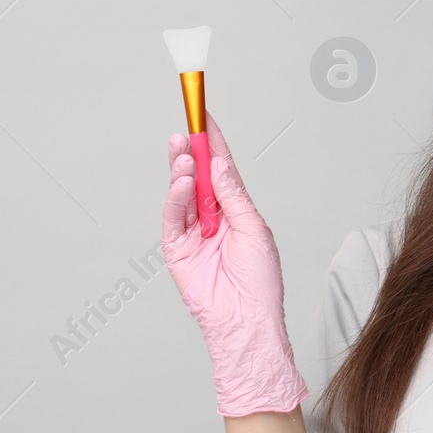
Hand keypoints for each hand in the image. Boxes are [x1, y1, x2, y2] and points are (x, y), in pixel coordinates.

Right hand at [162, 112, 308, 416]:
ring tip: (184, 152)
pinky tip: (182, 182)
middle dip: (191, 150)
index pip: (221, 168)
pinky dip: (176, 197)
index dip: (212, 142)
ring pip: (182, 191)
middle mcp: (213, 215)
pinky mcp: (176, 247)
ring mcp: (193, 231)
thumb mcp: (254, 229)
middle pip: (198, 175)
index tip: (203, 115)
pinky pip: (173, 216)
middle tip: (186, 129)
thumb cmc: (259, 281)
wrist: (246, 318)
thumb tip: (219, 165)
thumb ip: (233, 195)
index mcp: (236, 208)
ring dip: (182, 169)